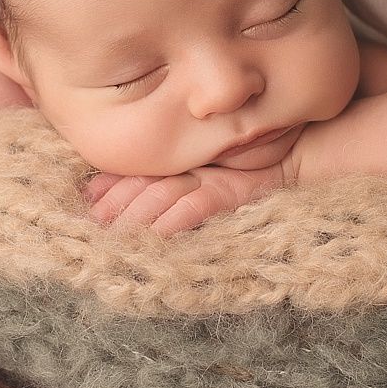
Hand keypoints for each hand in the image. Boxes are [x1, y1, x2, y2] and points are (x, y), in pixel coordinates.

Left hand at [83, 162, 286, 234]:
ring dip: (137, 214)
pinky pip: (199, 205)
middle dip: (117, 202)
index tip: (88, 198)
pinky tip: (158, 233)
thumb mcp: (205, 171)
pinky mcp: (232, 190)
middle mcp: (192, 165)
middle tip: (93, 221)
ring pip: (165, 193)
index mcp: (182, 159)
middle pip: (146, 182)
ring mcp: (212, 176)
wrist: (298, 154)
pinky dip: (176, 218)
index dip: (112, 183)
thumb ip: (167, 181)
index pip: (139, 170)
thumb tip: (109, 192)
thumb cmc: (249, 163)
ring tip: (115, 232)